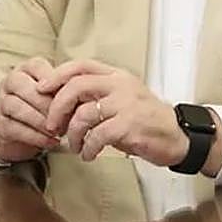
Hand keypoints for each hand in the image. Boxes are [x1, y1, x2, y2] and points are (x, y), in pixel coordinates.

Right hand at [0, 57, 61, 161]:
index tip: (70, 97)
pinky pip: (16, 128)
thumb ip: (65, 90)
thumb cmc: (41, 107)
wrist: (17, 132)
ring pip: (17, 107)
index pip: (37, 67)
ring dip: (41, 121)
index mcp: (26, 69)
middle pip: (25, 87)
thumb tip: (82, 95)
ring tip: (59, 131)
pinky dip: (36, 137)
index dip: (55, 82)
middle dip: (48, 104)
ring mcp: (1, 103)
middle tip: (66, 117)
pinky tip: (51, 141)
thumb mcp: (53, 94)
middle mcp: (10, 82)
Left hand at [35, 59, 197, 168]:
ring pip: (83, 114)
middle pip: (76, 86)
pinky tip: (88, 155)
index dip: (57, 75)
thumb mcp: (121, 100)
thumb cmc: (145, 121)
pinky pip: (97, 135)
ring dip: (73, 134)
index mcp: (116, 76)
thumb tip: (60, 104)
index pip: (80, 66)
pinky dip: (88, 148)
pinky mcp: (130, 125)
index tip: (41, 89)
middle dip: (57, 107)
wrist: (179, 137)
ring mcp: (126, 104)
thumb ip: (96, 97)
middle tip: (52, 126)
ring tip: (74, 146)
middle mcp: (120, 85)